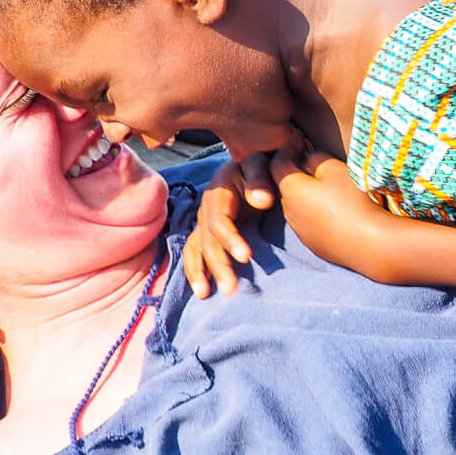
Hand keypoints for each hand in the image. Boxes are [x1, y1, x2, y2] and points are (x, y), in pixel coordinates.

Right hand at [183, 154, 277, 297]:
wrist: (254, 160)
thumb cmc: (260, 162)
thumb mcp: (260, 162)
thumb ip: (260, 178)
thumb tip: (261, 201)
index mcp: (219, 192)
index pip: (220, 220)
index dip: (230, 239)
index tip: (246, 257)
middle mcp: (207, 208)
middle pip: (208, 241)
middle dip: (218, 265)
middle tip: (231, 289)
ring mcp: (204, 221)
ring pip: (197, 249)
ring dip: (201, 273)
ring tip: (206, 295)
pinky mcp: (207, 231)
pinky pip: (194, 252)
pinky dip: (194, 270)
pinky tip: (200, 290)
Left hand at [268, 143, 390, 268]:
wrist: (370, 244)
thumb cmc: (352, 201)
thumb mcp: (334, 169)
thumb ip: (315, 159)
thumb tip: (307, 162)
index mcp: (290, 189)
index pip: (277, 162)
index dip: (287, 148)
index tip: (299, 139)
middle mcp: (288, 211)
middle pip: (287, 185)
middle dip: (297, 172)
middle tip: (314, 161)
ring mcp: (300, 231)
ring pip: (298, 205)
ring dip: (307, 194)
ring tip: (330, 188)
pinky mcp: (314, 244)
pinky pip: (311, 222)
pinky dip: (317, 213)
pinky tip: (337, 211)